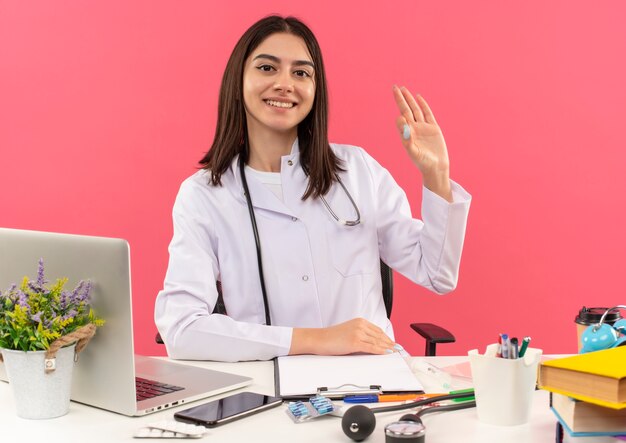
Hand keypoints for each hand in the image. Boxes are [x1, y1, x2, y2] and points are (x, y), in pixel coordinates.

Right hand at [289, 318, 397, 355]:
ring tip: (394, 352)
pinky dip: (380, 351)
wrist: (319, 339)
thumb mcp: (348, 332)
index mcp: (359, 321)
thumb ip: (360, 335)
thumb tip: (372, 344)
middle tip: (397, 349)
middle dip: (389, 343)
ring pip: (377, 342)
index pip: (377, 330)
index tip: (392, 343)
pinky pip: (371, 347)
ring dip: (387, 348)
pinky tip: (385, 353)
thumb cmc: (331, 337)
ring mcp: (358, 333)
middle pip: (379, 335)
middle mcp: (360, 325)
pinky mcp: (355, 342)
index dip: (387, 337)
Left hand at [392, 85, 451, 200]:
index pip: (401, 117)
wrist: (436, 167)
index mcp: (407, 133)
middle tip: (394, 86)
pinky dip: (423, 105)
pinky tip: (418, 97)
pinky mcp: (433, 128)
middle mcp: (414, 128)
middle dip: (400, 98)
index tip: (397, 99)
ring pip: (415, 109)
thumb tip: (402, 124)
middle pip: (406, 109)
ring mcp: (423, 127)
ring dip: (409, 99)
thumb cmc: (423, 162)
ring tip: (404, 89)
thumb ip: (407, 139)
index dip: (399, 108)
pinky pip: (427, 113)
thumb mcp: (414, 152)